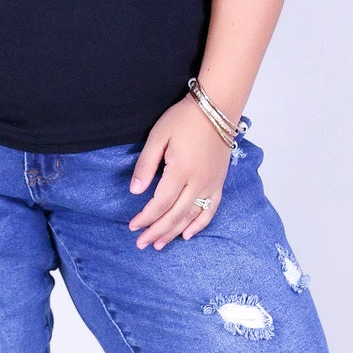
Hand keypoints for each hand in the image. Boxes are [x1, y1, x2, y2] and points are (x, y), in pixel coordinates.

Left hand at [128, 95, 234, 248]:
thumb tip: (135, 191)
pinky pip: (211, 210)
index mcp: (180, 171)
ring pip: (191, 216)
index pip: (160, 203)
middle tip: (142, 244)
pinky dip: (199, 224)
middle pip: (175, 215)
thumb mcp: (158, 136)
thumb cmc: (184, 119)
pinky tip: (188, 234)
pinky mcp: (219, 182)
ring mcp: (211, 184)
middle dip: (156, 231)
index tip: (133, 226)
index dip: (145, 218)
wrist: (217, 108)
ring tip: (159, 244)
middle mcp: (198, 182)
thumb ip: (146, 165)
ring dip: (174, 232)